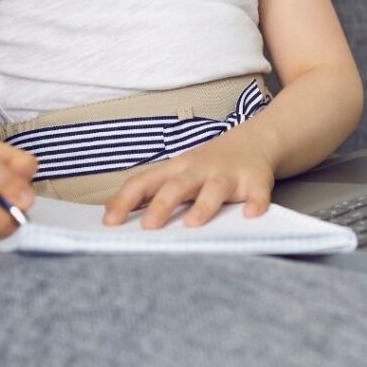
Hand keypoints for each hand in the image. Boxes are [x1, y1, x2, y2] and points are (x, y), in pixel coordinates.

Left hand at [101, 129, 275, 228]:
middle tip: (148, 226)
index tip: (109, 223)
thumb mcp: (178, 172)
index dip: (125, 200)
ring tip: (193, 223)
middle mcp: (200, 169)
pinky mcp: (256, 180)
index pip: (144, 181)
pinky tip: (250, 215)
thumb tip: (111, 216)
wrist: (255, 140)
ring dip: (204, 204)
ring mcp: (229, 174)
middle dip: (162, 204)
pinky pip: (257, 192)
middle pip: (178, 184)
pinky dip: (255, 203)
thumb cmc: (208, 165)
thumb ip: (151, 192)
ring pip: (215, 187)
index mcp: (176, 169)